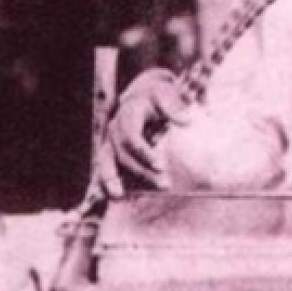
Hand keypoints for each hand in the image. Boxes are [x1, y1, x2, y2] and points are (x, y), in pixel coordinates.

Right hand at [98, 69, 189, 196]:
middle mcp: (115, 128)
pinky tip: (111, 195)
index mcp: (128, 115)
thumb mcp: (167, 94)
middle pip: (123, 154)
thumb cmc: (158, 95)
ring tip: (118, 196)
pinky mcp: (111, 150)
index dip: (144, 153)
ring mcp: (110, 139)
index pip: (132, 137)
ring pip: (106, 161)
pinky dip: (106, 180)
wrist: (143, 94)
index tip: (160, 165)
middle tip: (163, 184)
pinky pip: (105, 166)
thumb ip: (174, 107)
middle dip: (141, 171)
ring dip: (113, 179)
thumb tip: (187, 121)